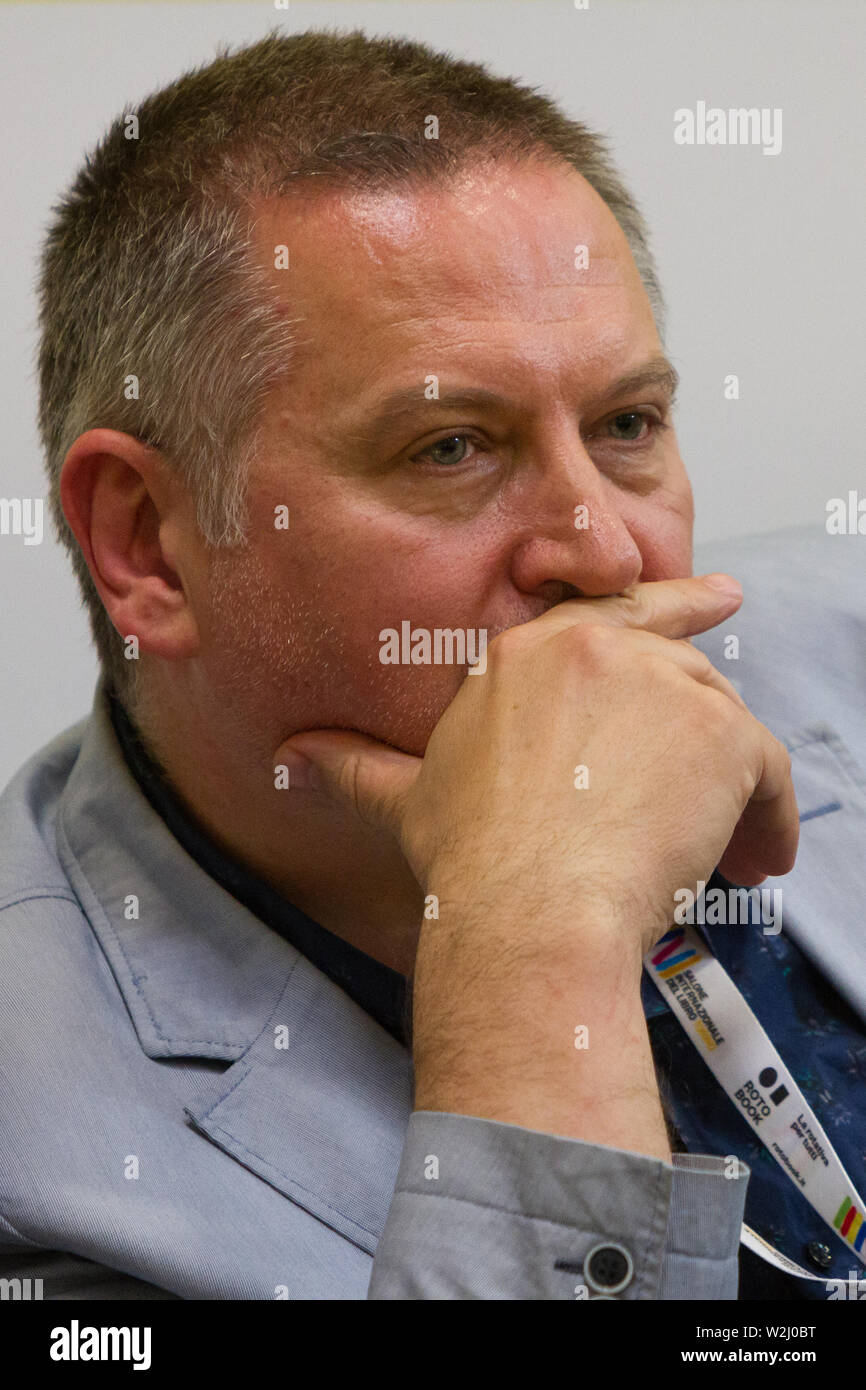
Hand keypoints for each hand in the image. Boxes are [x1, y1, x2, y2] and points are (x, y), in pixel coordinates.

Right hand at [275, 575, 797, 1152]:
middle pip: (675, 651)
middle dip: (705, 662)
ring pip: (723, 717)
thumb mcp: (403, 800)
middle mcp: (598, 650)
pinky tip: (758, 855)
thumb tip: (293, 753)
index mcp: (527, 654)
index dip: (658, 602)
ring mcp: (662, 686)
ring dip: (732, 779)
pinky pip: (766, 772)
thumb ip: (355, 764)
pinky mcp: (719, 734)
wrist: (525, 908)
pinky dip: (770, 817)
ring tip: (736, 839)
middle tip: (730, 647)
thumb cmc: (466, 861)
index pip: (606, 614)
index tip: (704, 592)